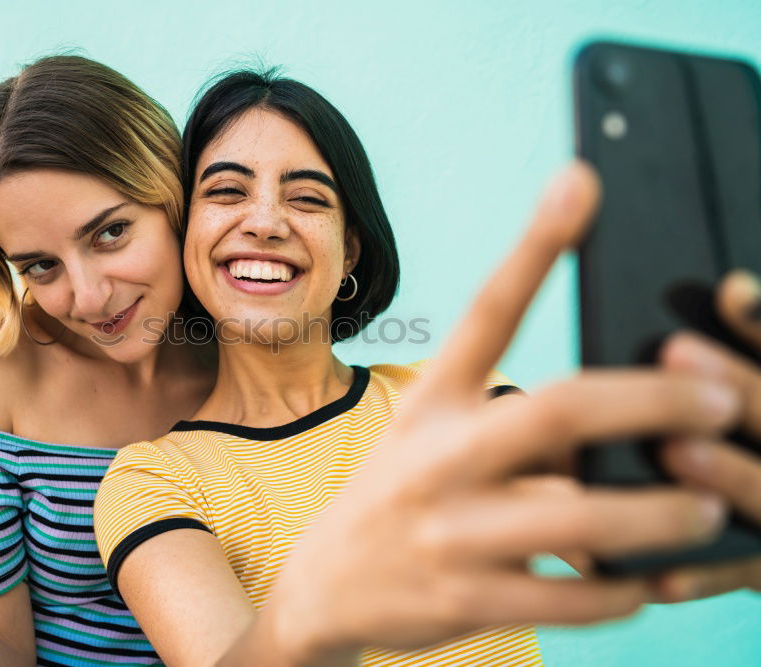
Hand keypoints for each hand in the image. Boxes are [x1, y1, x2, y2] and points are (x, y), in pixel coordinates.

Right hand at [268, 162, 740, 658]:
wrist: (323, 588)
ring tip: (708, 509)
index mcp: (431, 402)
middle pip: (560, 409)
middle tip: (722, 400)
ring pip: (581, 518)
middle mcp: (437, 456)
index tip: (582, 180)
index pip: (485, 311)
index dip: (535, 245)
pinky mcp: (464, 600)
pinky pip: (569, 599)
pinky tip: (645, 581)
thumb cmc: (398, 495)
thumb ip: (513, 422)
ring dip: (662, 513)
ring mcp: (449, 531)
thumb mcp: (428, 439)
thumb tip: (624, 422)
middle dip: (655, 401)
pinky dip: (622, 591)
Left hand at [652, 271, 760, 600]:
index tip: (729, 289)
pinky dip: (710, 572)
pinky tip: (663, 569)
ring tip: (676, 448)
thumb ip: (751, 367)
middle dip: (744, 388)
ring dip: (733, 475)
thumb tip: (726, 292)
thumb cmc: (750, 447)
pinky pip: (749, 574)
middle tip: (679, 350)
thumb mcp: (751, 409)